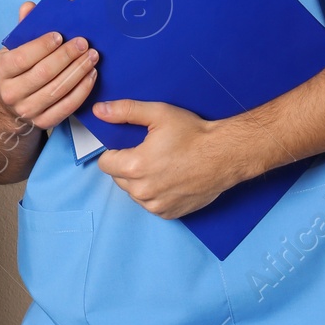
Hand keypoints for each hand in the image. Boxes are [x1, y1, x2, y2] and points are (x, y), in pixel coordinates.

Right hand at [0, 1, 100, 131]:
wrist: (8, 107)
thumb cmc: (15, 71)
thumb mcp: (12, 49)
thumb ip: (23, 28)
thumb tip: (30, 6)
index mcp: (0, 71)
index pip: (23, 58)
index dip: (42, 46)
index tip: (59, 35)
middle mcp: (11, 93)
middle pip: (43, 74)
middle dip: (66, 57)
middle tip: (83, 44)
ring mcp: (27, 110)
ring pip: (57, 90)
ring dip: (78, 72)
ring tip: (92, 57)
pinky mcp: (43, 123)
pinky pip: (67, 107)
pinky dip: (82, 91)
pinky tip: (91, 76)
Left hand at [93, 99, 260, 219]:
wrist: (224, 155)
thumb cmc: (193, 134)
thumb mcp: (158, 114)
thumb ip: (125, 111)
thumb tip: (100, 110)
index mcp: (136, 166)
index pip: (105, 163)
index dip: (114, 152)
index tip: (128, 146)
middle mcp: (143, 191)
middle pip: (118, 178)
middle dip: (127, 165)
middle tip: (148, 152)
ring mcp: (156, 205)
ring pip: (133, 192)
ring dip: (139, 181)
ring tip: (160, 165)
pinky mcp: (169, 213)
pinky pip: (150, 204)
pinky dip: (154, 194)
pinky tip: (169, 179)